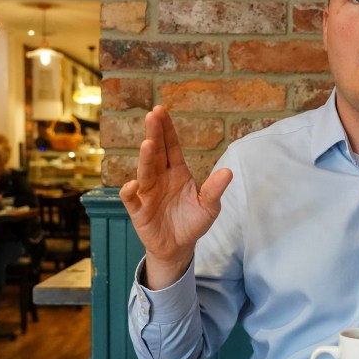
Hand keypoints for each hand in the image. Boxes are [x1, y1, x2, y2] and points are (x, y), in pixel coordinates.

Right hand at [119, 106, 232, 288]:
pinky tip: (134, 184)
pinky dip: (130, 191)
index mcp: (177, 172)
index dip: (167, 129)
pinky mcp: (139, 210)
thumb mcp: (209, 207)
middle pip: (156, 153)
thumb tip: (228, 172)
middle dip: (154, 133)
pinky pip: (131, 199)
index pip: (171, 147)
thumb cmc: (192, 222)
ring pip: (145, 171)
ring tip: (148, 144)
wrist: (179, 247)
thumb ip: (214, 190)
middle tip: (153, 115)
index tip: (161, 110)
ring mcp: (148, 193)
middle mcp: (160, 178)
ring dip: (145, 158)